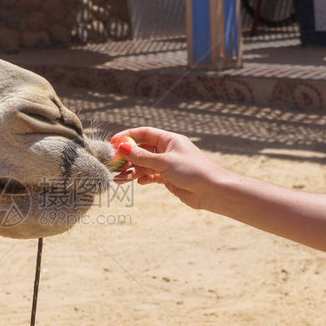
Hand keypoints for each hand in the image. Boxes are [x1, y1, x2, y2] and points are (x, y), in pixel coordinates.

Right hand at [112, 127, 228, 209]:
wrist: (212, 191)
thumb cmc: (193, 171)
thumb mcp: (164, 162)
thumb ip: (142, 157)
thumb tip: (122, 148)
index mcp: (169, 140)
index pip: (144, 133)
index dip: (128, 136)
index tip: (113, 142)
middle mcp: (168, 150)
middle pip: (142, 150)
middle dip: (128, 157)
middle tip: (114, 164)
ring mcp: (168, 164)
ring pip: (144, 164)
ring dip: (133, 170)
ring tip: (121, 178)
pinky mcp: (168, 178)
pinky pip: (150, 175)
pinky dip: (142, 178)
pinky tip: (138, 182)